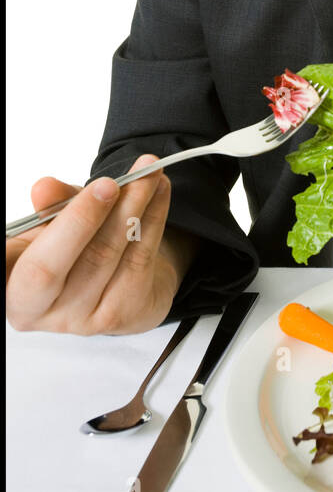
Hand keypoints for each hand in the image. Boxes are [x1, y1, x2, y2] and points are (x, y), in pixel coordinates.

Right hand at [6, 155, 185, 334]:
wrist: (120, 278)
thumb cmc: (76, 248)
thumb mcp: (57, 222)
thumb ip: (52, 207)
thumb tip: (46, 189)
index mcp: (10, 286)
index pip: (10, 267)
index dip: (29, 236)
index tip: (46, 191)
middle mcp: (38, 310)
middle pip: (50, 268)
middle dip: (81, 219)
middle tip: (108, 184)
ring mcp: (80, 319)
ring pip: (104, 256)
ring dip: (130, 206)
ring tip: (145, 172)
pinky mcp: (122, 315)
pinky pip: (139, 259)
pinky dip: (153, 217)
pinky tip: (159, 190)